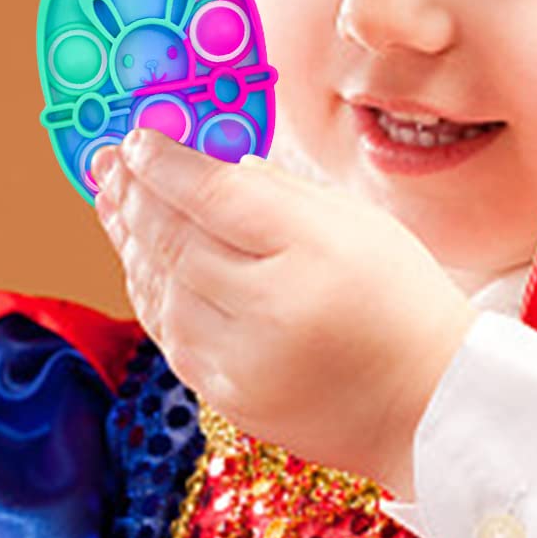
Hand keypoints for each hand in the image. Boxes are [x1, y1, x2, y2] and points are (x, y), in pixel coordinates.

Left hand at [91, 131, 477, 495]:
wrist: (428, 400)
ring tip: (116, 204)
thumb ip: (283, 190)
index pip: (215, 195)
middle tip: (108, 161)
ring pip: (161, 291)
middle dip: (134, 195)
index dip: (165, 162)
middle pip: (175, 241)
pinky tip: (143, 262)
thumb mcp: (360, 223)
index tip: (138, 137)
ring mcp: (243, 361)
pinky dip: (151, 293)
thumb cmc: (401, 300)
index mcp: (314, 253)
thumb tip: (212, 162)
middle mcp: (271, 309)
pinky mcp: (228, 398)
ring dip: (131, 244)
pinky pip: (172, 336)